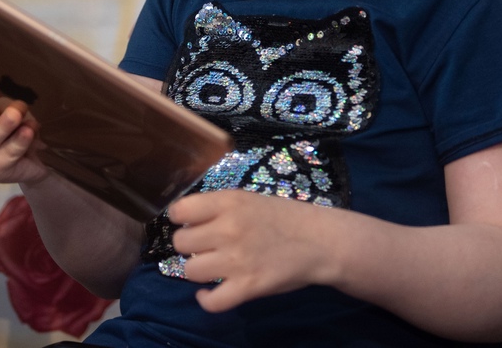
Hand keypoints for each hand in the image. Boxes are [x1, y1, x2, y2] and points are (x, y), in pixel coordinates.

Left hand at [167, 190, 339, 311]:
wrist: (321, 241)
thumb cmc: (286, 217)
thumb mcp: (250, 200)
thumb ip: (220, 208)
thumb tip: (187, 222)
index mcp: (230, 202)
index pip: (180, 211)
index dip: (181, 220)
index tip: (190, 224)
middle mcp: (228, 229)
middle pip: (180, 243)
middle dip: (189, 246)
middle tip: (206, 247)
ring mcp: (237, 260)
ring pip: (190, 271)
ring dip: (198, 271)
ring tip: (212, 267)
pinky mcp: (247, 287)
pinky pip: (211, 301)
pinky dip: (206, 299)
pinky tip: (209, 292)